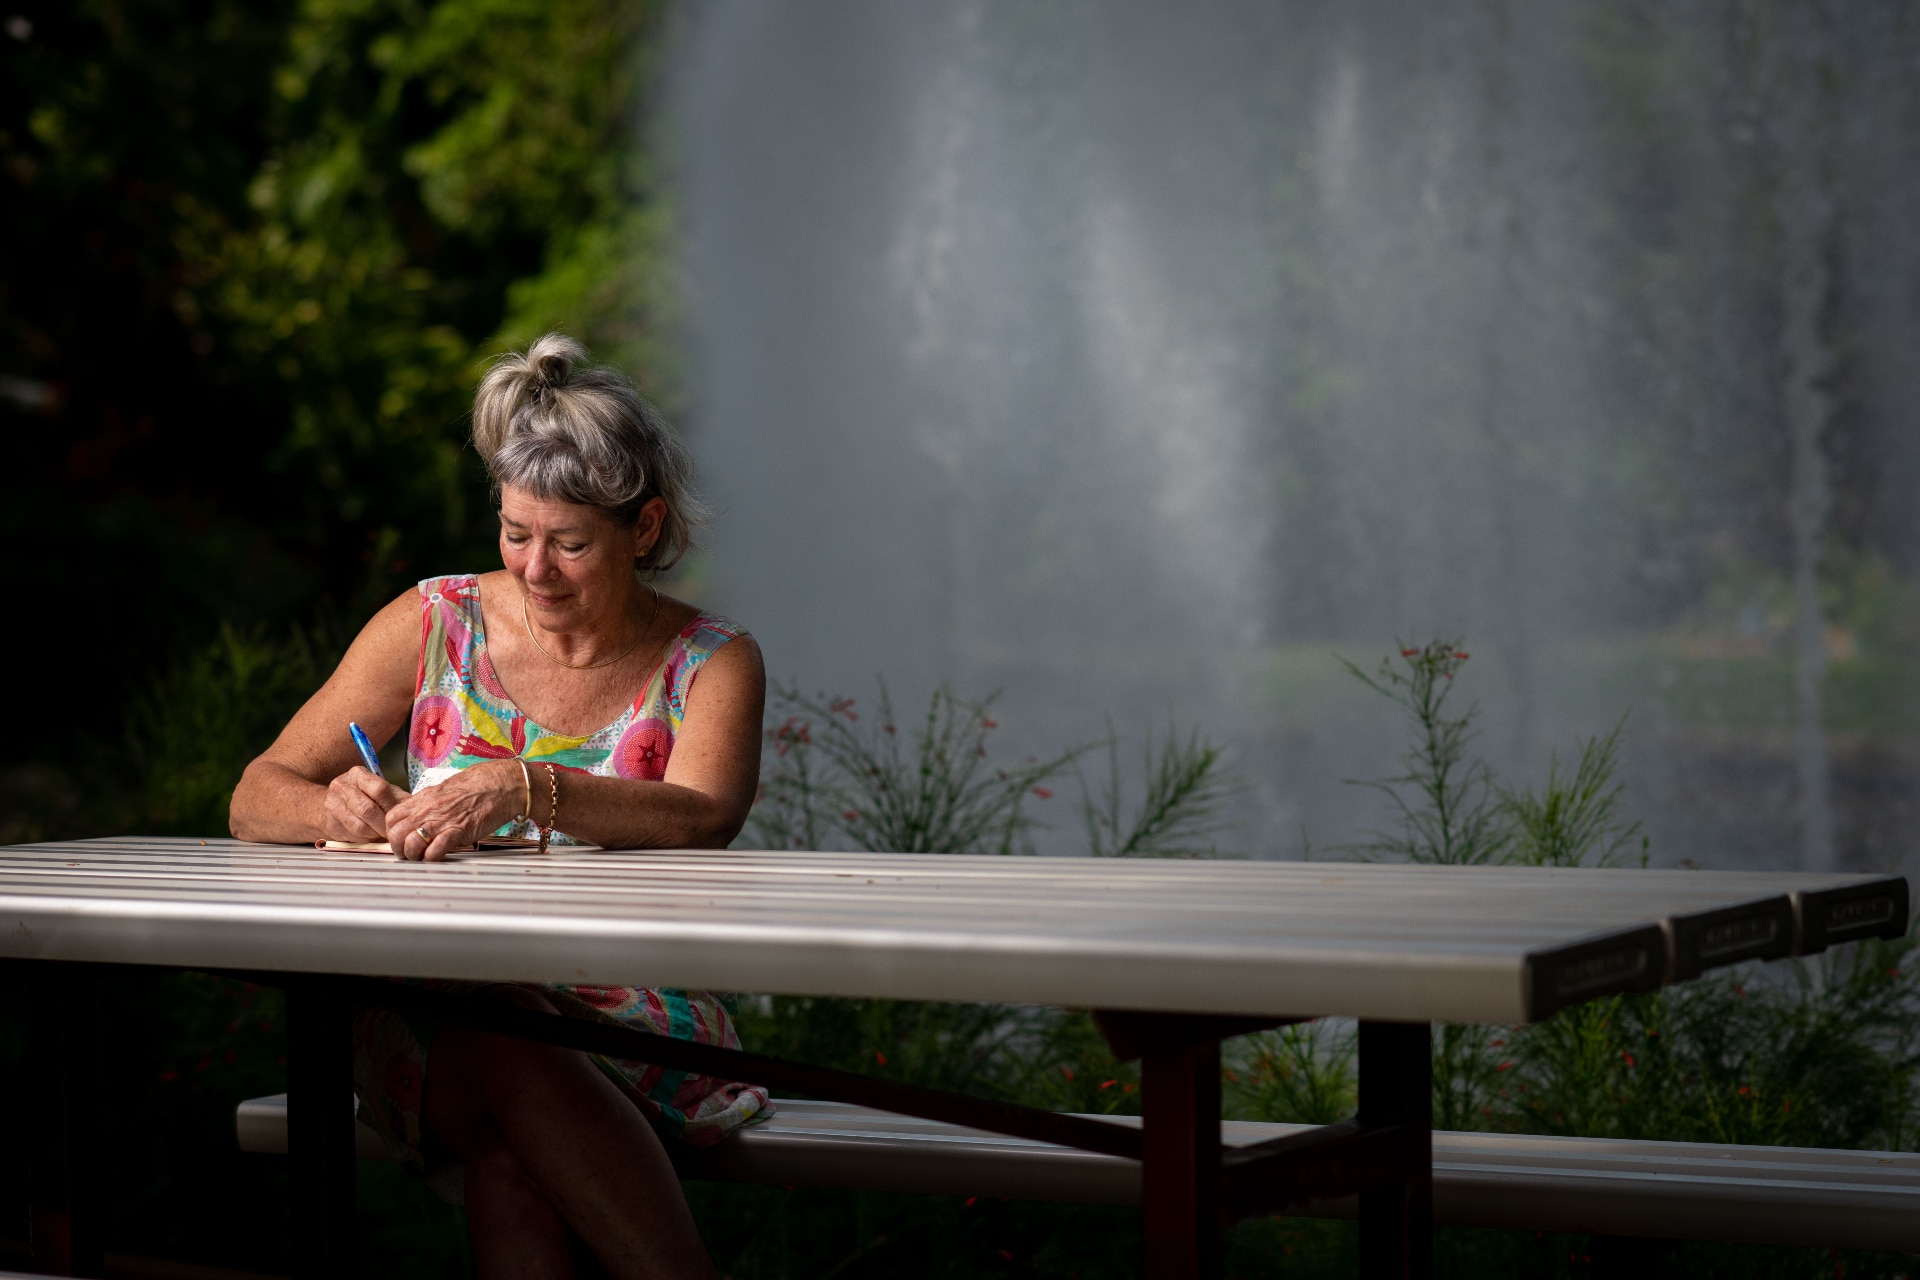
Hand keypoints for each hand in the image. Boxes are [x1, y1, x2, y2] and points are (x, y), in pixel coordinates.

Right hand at [322, 767, 411, 842]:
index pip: (379, 789)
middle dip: (383, 825)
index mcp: (358, 774)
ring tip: (382, 834)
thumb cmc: (364, 797)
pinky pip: (352, 836)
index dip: (391, 806)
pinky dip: (365, 839)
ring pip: (359, 826)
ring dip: (374, 834)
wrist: (332, 805)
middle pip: (368, 809)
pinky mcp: (329, 822)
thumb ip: (397, 798)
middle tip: (393, 832)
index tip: (399, 817)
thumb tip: (417, 809)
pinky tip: (369, 836)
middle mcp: (342, 786)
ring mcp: (332, 804)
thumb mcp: (381, 792)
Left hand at [384, 761, 520, 862]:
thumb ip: (427, 805)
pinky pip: (435, 850)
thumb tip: (416, 818)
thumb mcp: (444, 791)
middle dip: (400, 849)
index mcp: (423, 798)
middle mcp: (428, 809)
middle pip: (396, 834)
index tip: (402, 841)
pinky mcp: (459, 831)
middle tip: (411, 854)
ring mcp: (442, 820)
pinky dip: (433, 858)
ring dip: (415, 856)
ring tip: (424, 857)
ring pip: (411, 844)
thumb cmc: (477, 786)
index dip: (392, 833)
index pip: (391, 819)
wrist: (501, 784)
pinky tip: (440, 856)